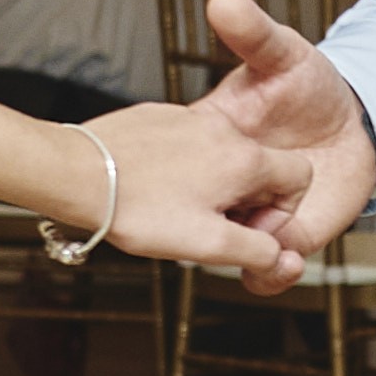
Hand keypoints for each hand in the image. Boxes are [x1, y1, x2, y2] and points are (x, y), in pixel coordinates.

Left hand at [79, 101, 315, 274]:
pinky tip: (154, 188)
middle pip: (260, 167)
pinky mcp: (158, 116)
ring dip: (213, 183)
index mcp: (246, 160)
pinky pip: (187, 143)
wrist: (75, 173)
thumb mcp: (208, 246)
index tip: (248, 229)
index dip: (282, 211)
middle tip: (210, 226)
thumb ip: (258, 254)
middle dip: (245, 199)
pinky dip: (181, 166)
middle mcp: (224, 131)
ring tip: (177, 208)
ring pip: (222, 155)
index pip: (300, 178)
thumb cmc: (139, 209)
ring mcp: (189, 119)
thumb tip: (282, 259)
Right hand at [199, 0, 375, 285]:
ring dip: (245, 255)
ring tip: (271, 239)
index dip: (185, 176)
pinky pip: (265, 270)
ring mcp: (255, 211)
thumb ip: (253, 34)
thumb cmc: (307, 84)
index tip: (207, 174)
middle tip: (247, 210)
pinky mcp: (286, 235)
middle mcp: (228, 183)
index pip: (180, 166)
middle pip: (203, 216)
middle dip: (218, 223)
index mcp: (213, 142)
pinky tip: (284, 262)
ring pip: (230, 250)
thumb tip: (223, 0)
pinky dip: (270, 276)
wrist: (354, 118)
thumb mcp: (281, 54)